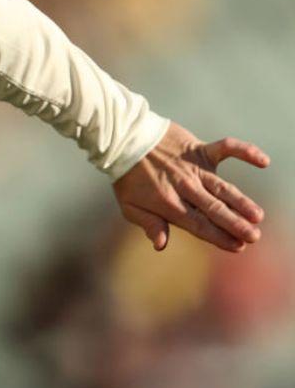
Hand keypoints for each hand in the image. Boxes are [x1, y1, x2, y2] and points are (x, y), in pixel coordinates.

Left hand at [113, 120, 269, 252]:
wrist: (123, 140)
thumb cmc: (127, 177)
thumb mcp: (129, 206)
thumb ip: (149, 224)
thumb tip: (160, 245)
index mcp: (169, 204)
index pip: (199, 225)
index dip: (219, 237)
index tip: (237, 247)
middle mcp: (184, 187)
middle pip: (213, 209)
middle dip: (234, 224)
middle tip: (254, 236)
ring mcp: (193, 167)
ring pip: (222, 187)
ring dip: (241, 201)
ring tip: (257, 216)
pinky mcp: (198, 148)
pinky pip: (225, 148)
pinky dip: (244, 151)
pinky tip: (263, 161)